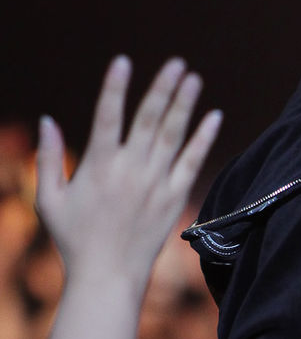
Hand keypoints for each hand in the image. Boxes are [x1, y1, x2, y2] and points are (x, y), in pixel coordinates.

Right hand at [35, 57, 221, 293]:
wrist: (108, 277)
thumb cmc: (74, 240)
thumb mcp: (49, 200)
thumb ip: (48, 158)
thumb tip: (47, 120)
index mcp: (98, 167)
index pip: (107, 117)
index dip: (114, 88)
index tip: (123, 61)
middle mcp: (130, 171)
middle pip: (149, 120)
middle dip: (162, 88)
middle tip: (176, 62)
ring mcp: (155, 184)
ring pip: (173, 136)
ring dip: (184, 105)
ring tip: (194, 78)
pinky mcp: (174, 199)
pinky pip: (192, 163)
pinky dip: (204, 139)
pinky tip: (214, 117)